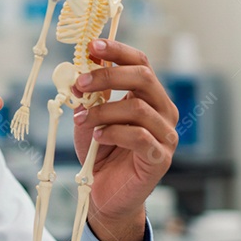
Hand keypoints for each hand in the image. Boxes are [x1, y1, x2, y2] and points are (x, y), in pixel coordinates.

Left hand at [71, 39, 178, 240]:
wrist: (105, 194)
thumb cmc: (101, 152)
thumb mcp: (89, 118)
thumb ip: (87, 97)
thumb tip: (74, 74)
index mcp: (149, 96)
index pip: (140, 63)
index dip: (117, 51)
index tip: (91, 46)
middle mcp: (163, 111)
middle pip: (143, 78)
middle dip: (107, 76)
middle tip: (79, 84)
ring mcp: (166, 135)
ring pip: (138, 108)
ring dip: (103, 110)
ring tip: (82, 119)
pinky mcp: (160, 158)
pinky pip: (139, 136)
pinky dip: (113, 132)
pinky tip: (97, 137)